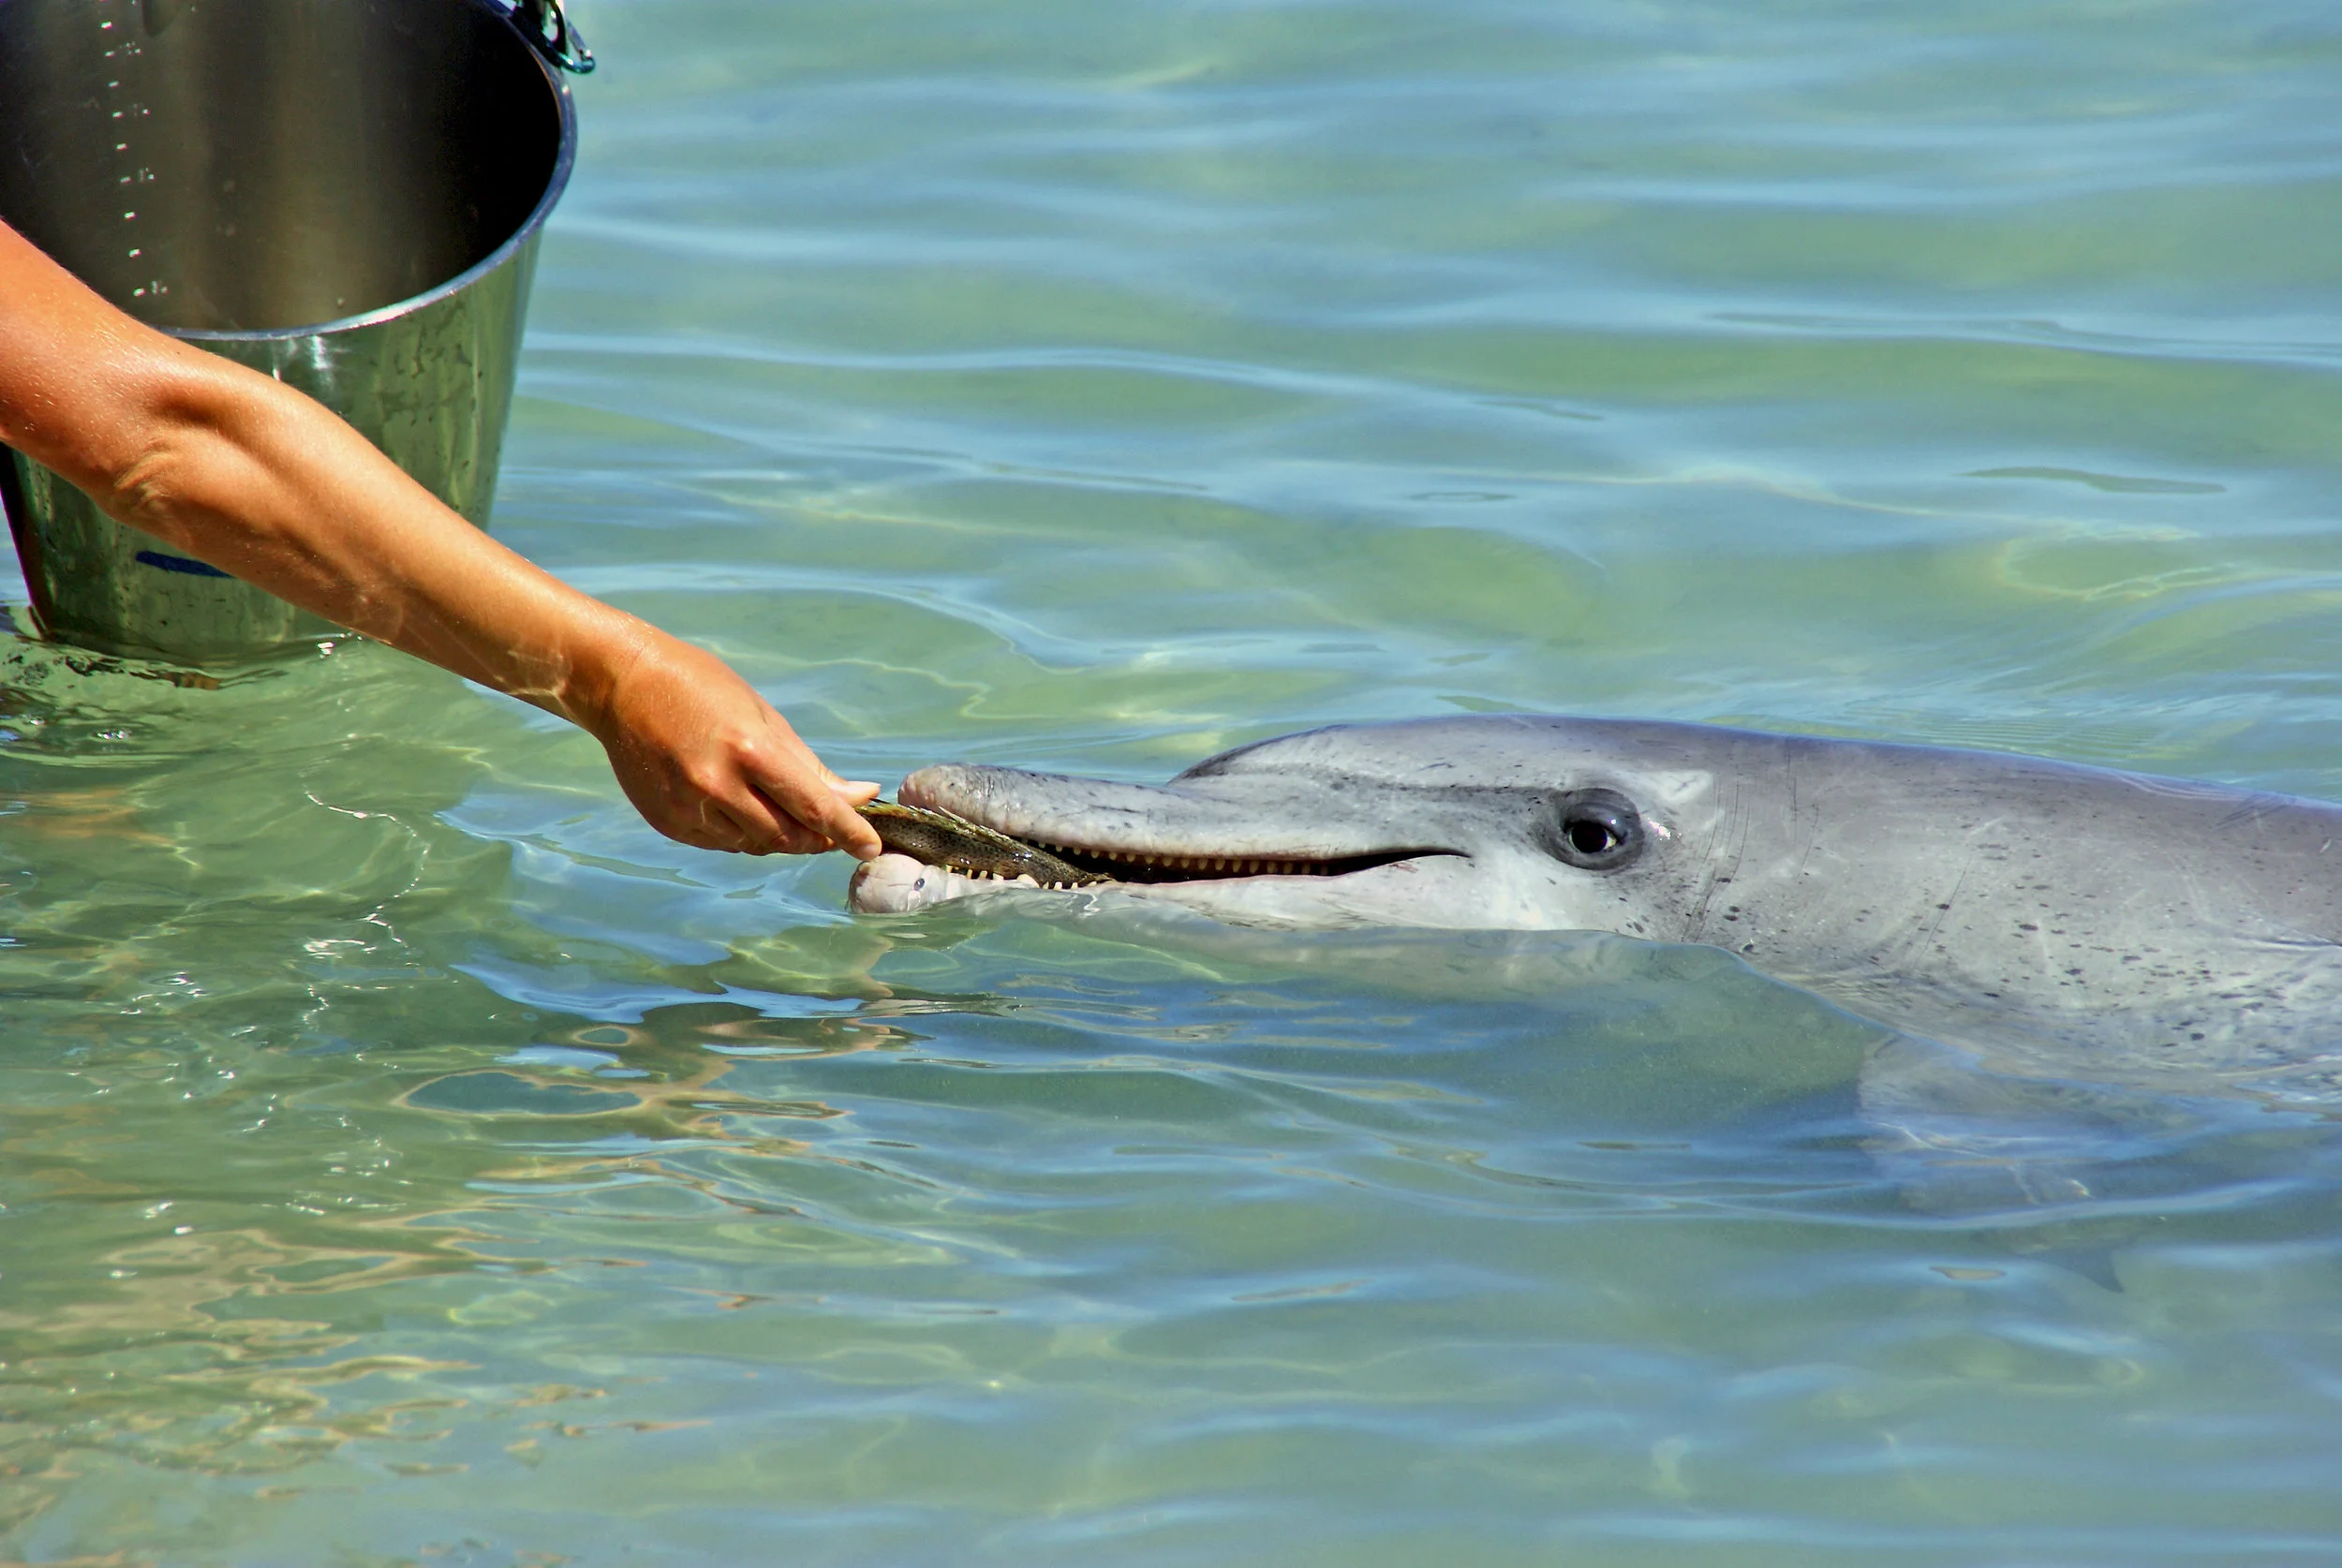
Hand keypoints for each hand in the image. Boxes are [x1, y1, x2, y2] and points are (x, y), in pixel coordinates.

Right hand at [584, 627, 882, 857]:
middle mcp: (717, 785)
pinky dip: (742, 832)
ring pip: (756, 845)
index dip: (849, 831)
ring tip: (778, 805)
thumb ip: (809, 767)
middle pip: (788, 836)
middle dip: (817, 837)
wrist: (621, 684)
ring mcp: (688, 808)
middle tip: (832, 828)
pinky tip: (738, 805)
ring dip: (780, 835)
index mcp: (748, 750)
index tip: (872, 847)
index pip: (814, 807)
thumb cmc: (702, 688)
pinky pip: (722, 843)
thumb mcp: (762, 716)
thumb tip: (859, 796)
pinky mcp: (668, 823)